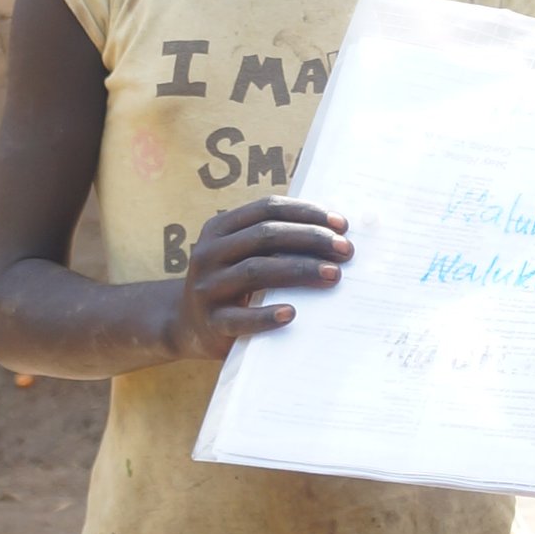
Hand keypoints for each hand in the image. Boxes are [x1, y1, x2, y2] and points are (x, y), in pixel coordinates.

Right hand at [172, 196, 352, 359]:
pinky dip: (266, 315)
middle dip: (311, 239)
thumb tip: (336, 232)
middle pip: (265, 236)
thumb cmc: (232, 281)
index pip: (267, 209)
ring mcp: (207, 287)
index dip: (306, 213)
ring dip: (299, 270)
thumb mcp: (242, 253)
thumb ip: (275, 240)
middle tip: (346, 251)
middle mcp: (209, 252)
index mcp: (220, 228)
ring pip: (256, 270)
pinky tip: (292, 313)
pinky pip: (240, 318)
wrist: (187, 324)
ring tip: (333, 275)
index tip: (342, 224)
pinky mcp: (211, 322)